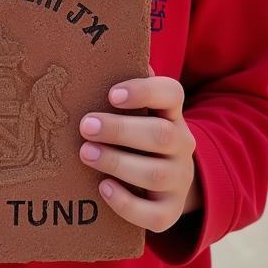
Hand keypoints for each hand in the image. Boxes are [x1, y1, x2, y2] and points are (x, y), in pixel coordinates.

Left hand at [78, 73, 200, 232]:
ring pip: (156, 173)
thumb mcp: (139, 111)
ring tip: (85, 153)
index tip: (112, 93)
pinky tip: (103, 188)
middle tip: (85, 126)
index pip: (172, 94)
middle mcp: (182, 145)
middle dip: (121, 130)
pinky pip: (154, 214)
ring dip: (117, 162)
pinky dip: (126, 203)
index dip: (145, 91)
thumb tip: (104, 53)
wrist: (168, 183)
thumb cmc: (139, 136)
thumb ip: (126, 86)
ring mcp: (179, 180)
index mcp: (172, 114)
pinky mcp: (168, 212)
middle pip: (162, 135)